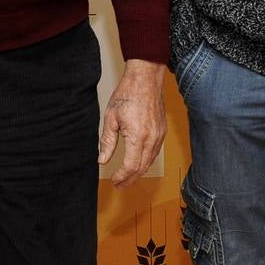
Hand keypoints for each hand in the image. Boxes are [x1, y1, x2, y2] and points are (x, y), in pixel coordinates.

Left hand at [99, 58, 166, 187]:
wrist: (145, 80)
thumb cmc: (128, 94)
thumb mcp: (111, 118)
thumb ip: (107, 141)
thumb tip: (102, 160)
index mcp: (137, 136)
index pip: (130, 166)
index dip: (121, 176)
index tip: (114, 180)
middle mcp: (151, 139)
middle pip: (142, 168)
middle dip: (130, 179)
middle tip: (119, 184)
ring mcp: (159, 136)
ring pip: (150, 162)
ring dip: (139, 173)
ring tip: (127, 178)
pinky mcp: (162, 132)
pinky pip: (155, 153)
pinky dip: (146, 162)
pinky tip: (138, 163)